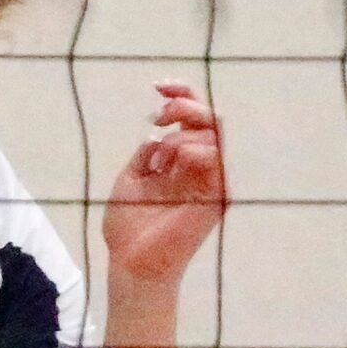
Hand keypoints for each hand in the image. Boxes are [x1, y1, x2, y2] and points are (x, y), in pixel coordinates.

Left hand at [104, 84, 227, 288]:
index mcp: (180, 163)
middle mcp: (200, 169)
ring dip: (183, 134)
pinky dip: (194, 149)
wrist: (131, 261)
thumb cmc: (128, 225)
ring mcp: (210, 182)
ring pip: (215, 135)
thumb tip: (156, 135)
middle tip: (159, 114)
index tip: (159, 86)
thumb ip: (147, 154)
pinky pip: (217, 160)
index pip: (193, 120)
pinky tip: (171, 161)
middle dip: (186, 106)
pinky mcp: (216, 197)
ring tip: (160, 156)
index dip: (181, 96)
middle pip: (211, 121)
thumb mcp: (132, 178)